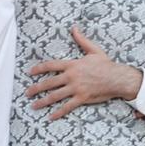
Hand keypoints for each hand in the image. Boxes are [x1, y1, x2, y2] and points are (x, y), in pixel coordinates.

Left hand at [25, 28, 142, 121]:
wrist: (117, 78)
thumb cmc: (106, 64)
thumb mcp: (93, 50)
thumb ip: (81, 40)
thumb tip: (74, 28)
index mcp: (72, 65)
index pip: (51, 66)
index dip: (39, 69)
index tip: (30, 72)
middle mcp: (71, 77)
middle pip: (49, 82)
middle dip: (36, 88)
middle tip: (27, 92)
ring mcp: (76, 88)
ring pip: (55, 96)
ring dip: (43, 101)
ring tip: (34, 105)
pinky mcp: (82, 98)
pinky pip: (67, 106)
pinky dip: (58, 112)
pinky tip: (50, 117)